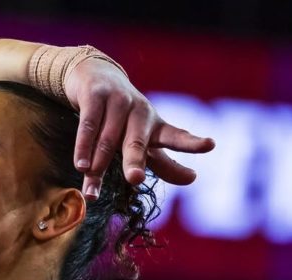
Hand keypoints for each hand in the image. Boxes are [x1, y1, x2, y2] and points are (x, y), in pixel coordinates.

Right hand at [64, 58, 214, 199]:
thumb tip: (192, 179)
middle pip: (136, 142)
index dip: (191, 142)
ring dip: (98, 167)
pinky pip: (88, 126)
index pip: (175, 136)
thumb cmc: (122, 117)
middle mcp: (139, 111)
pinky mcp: (95, 96)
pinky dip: (83, 148)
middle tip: (134, 179)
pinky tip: (81, 166)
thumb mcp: (143, 138)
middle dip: (135, 161)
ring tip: (92, 193)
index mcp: (155, 124)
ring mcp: (118, 101)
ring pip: (106, 140)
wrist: (94, 75)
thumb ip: (164, 161)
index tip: (210, 145)